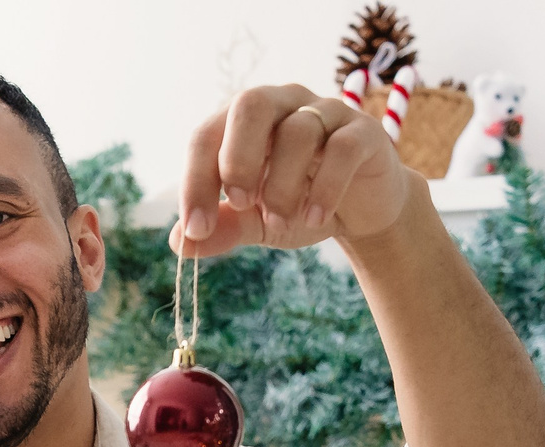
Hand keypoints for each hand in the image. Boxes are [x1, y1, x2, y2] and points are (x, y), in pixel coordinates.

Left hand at [178, 83, 412, 257]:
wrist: (360, 214)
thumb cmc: (298, 205)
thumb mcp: (255, 222)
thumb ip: (223, 228)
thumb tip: (180, 243)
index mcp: (245, 121)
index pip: (207, 135)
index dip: (196, 181)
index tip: (196, 229)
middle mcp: (283, 104)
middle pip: (251, 105)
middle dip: (237, 158)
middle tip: (242, 203)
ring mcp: (326, 113)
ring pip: (298, 131)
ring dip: (282, 185)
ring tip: (281, 222)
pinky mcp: (363, 133)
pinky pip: (342, 149)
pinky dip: (325, 188)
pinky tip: (314, 217)